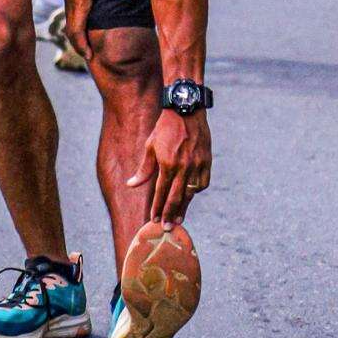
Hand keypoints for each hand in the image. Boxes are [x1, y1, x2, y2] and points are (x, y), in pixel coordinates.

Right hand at [47, 0, 132, 60]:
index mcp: (79, 5)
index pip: (77, 33)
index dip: (82, 46)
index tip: (88, 57)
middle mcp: (72, 5)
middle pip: (72, 32)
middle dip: (79, 45)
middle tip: (88, 55)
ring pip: (71, 24)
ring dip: (77, 35)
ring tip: (85, 42)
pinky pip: (71, 15)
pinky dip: (76, 24)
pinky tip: (84, 19)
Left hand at [127, 110, 211, 228]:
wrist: (186, 110)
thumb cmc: (164, 128)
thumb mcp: (150, 146)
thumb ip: (143, 169)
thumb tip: (131, 185)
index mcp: (168, 164)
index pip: (161, 192)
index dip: (157, 207)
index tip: (154, 220)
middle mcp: (184, 167)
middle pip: (176, 197)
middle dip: (171, 214)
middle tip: (167, 228)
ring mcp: (197, 165)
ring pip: (190, 192)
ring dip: (184, 207)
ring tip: (178, 219)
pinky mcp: (206, 161)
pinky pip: (202, 183)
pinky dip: (196, 191)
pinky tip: (190, 197)